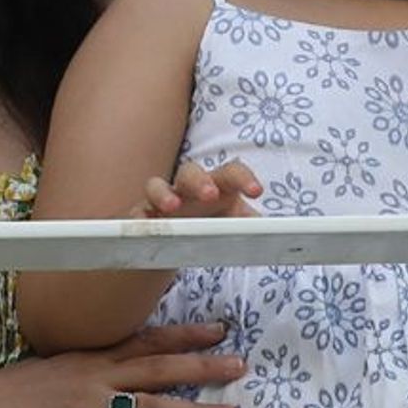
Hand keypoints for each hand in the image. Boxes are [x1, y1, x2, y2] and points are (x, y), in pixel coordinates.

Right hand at [0, 322, 243, 407]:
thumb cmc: (11, 390)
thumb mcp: (54, 366)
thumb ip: (88, 368)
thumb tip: (117, 370)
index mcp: (90, 357)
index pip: (147, 340)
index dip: (185, 334)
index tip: (219, 329)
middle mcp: (95, 377)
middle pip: (159, 367)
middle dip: (203, 365)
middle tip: (240, 365)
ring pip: (151, 406)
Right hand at [135, 159, 262, 219]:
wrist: (178, 236)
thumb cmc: (210, 222)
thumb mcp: (234, 222)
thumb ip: (251, 223)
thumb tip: (271, 230)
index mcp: (215, 185)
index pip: (230, 173)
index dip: (243, 178)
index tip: (257, 191)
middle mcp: (187, 188)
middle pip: (190, 171)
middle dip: (200, 181)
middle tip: (211, 195)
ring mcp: (161, 200)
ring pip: (156, 186)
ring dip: (163, 194)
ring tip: (172, 208)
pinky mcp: (141, 215)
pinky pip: (135, 212)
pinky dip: (137, 217)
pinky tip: (141, 224)